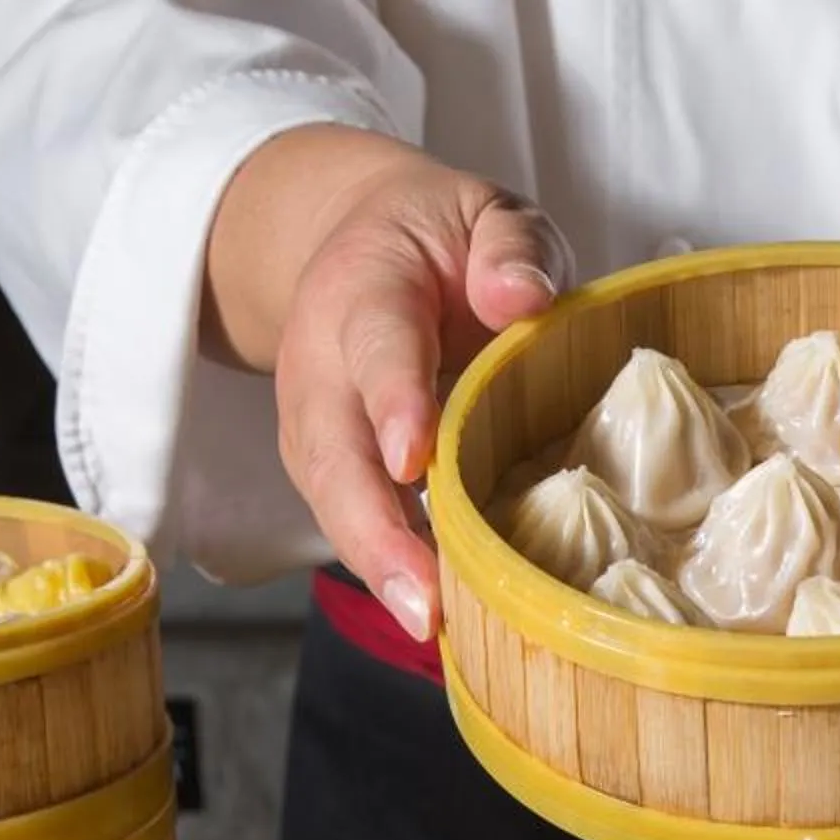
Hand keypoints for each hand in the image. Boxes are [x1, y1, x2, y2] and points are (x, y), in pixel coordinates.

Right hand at [207, 127, 571, 638]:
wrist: (354, 246)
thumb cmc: (439, 241)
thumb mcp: (484, 213)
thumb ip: (509, 246)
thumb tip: (522, 300)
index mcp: (363, 291)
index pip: (375, 347)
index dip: (392, 401)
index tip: (414, 457)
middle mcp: (321, 368)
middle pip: (334, 455)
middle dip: (373, 530)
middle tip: (421, 599)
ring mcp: (317, 428)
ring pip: (334, 503)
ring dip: (378, 567)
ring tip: (429, 626)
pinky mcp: (331, 473)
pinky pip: (354, 524)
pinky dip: (390, 571)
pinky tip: (438, 618)